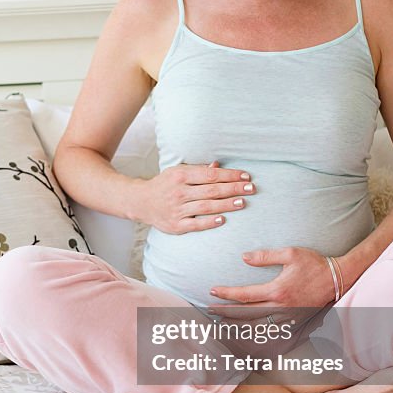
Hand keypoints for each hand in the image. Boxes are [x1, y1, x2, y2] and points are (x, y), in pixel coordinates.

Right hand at [140, 161, 255, 234]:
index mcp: (180, 176)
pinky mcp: (175, 225)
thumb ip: (199, 170)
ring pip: (206, 207)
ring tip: (242, 202)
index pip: (210, 175)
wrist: (140, 201)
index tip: (246, 176)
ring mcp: (177, 209)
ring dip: (226, 205)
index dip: (230, 175)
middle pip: (211, 190)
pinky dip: (209, 222)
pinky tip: (223, 219)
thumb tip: (218, 166)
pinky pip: (195, 224)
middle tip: (251, 188)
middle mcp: (178, 192)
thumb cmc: (165, 184)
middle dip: (233, 189)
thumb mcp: (178, 172)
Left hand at [208, 246, 338, 322]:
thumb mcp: (290, 254)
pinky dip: (257, 331)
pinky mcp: (294, 320)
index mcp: (277, 291)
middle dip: (226, 313)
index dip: (226, 294)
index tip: (212, 291)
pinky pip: (271, 329)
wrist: (338, 279)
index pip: (245, 295)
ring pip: (257, 325)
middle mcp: (280, 307)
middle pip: (246, 314)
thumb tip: (244, 257)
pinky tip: (247, 330)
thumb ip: (266, 256)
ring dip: (238, 325)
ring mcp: (287, 316)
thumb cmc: (314, 263)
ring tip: (223, 323)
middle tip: (210, 311)